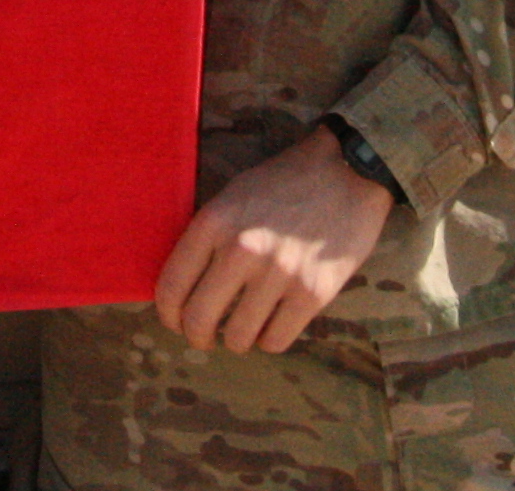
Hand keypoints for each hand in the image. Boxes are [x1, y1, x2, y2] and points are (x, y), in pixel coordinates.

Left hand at [151, 129, 394, 354]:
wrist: (348, 172)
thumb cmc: (284, 184)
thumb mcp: (233, 196)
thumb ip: (207, 238)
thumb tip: (182, 287)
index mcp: (215, 222)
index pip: (171, 286)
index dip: (166, 314)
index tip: (174, 321)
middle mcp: (242, 250)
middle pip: (198, 320)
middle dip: (196, 336)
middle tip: (204, 337)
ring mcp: (279, 274)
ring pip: (238, 338)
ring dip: (236, 340)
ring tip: (243, 327)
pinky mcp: (313, 293)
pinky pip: (275, 341)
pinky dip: (269, 340)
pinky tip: (272, 324)